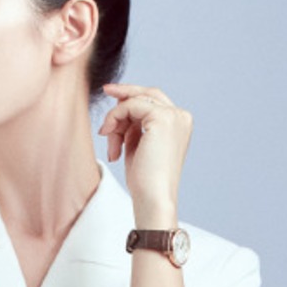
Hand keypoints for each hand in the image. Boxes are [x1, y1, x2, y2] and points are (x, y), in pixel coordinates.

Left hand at [98, 84, 192, 228]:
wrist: (152, 197)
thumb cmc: (144, 178)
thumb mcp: (137, 143)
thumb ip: (133, 122)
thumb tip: (120, 101)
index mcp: (179, 123)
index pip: (153, 99)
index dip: (130, 97)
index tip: (110, 93)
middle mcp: (181, 117)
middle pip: (147, 93)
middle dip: (124, 94)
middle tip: (105, 90)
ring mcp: (174, 116)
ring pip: (135, 100)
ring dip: (115, 118)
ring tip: (110, 143)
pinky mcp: (162, 118)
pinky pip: (130, 105)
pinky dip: (115, 117)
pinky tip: (109, 136)